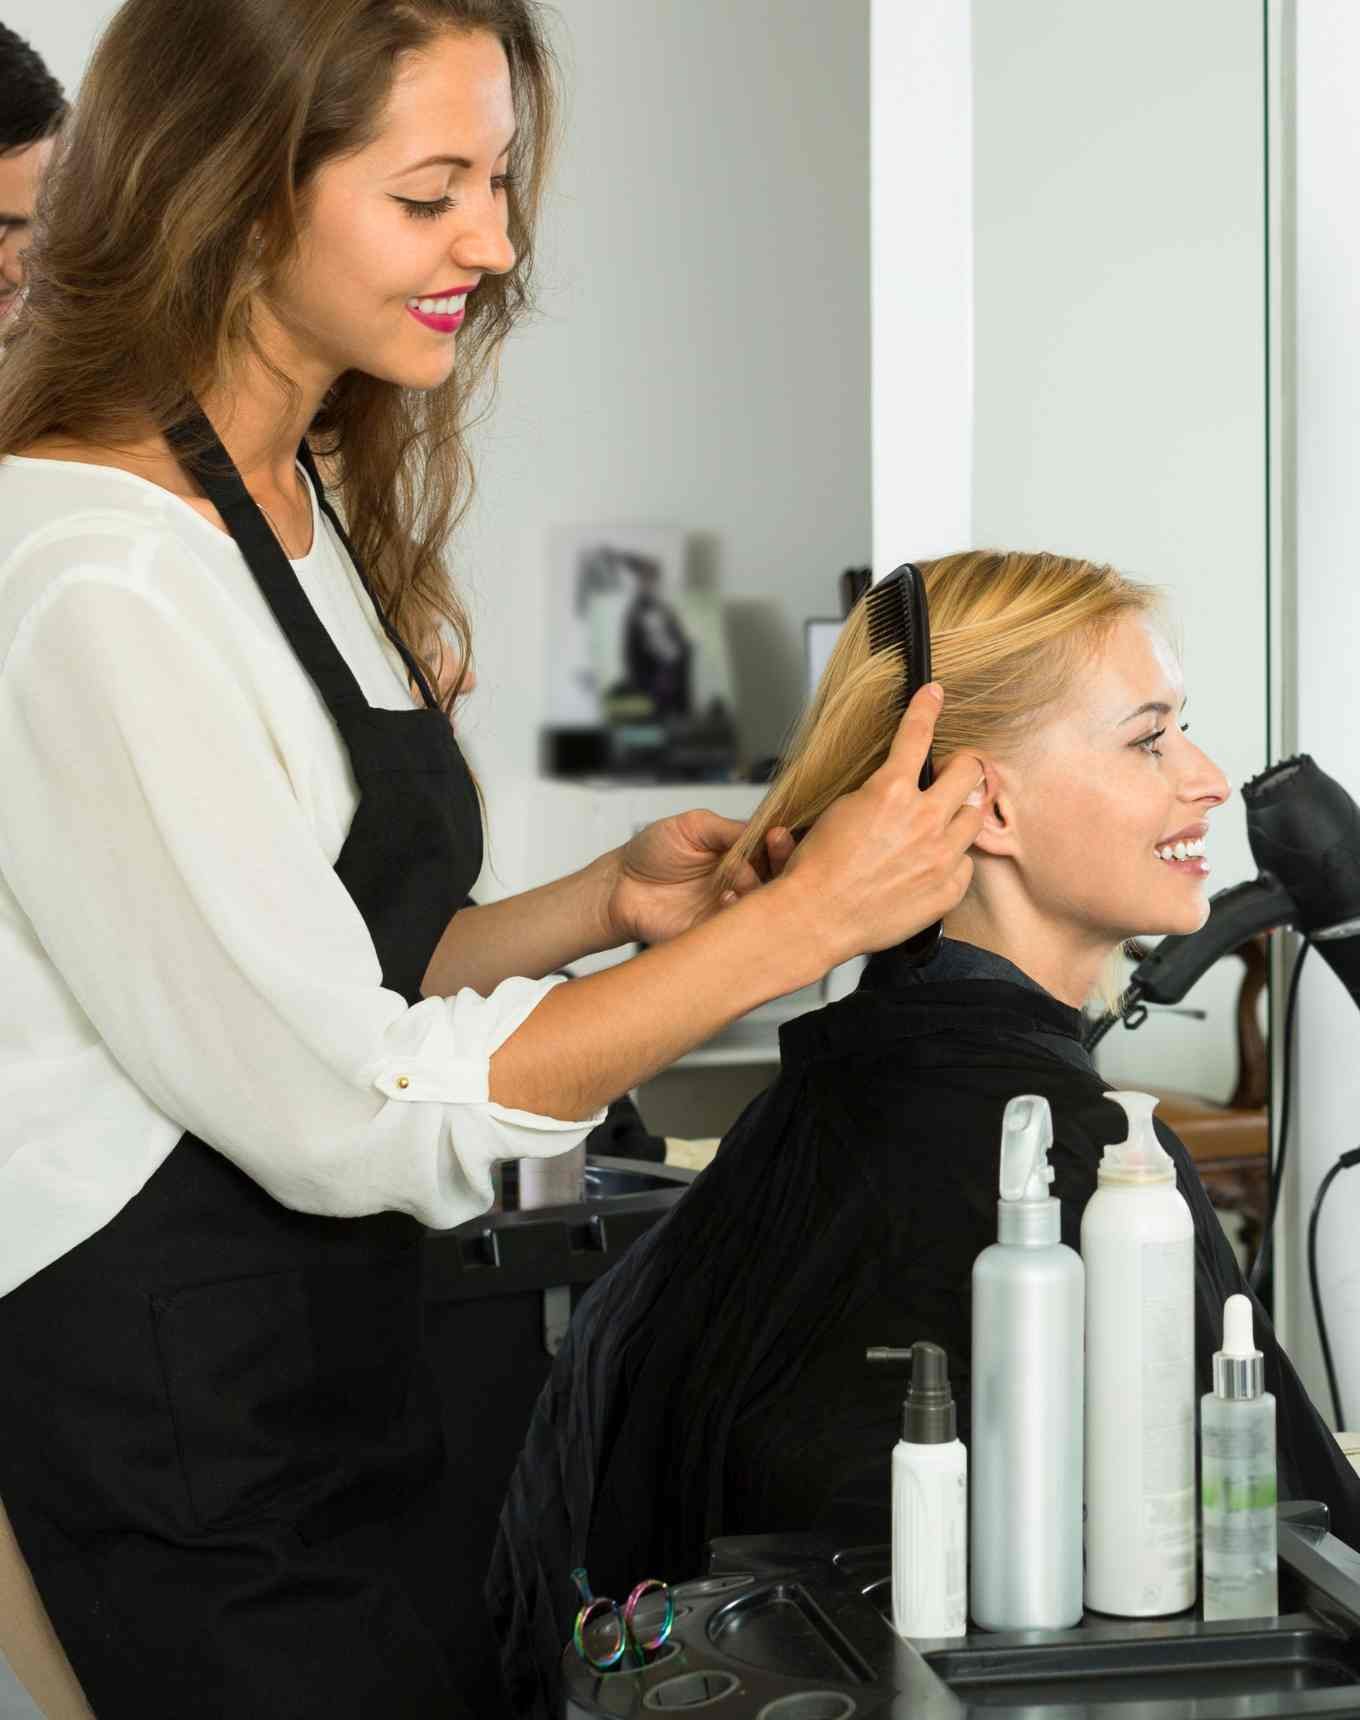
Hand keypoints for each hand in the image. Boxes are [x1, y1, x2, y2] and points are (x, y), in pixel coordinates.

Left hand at [605, 810, 796, 947]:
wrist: (619, 886)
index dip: (782, 844)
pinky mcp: (715, 933)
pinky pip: (739, 930)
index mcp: (740, 856)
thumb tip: (762, 829)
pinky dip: (738, 914)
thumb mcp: (693, 826)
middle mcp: (741, 883)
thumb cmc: (652, 852)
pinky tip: (726, 899)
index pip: (774, 852)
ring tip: (743, 876)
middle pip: (779, 880)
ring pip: (764, 907)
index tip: (777, 834)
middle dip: (782, 864)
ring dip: (761, 889)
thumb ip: (728, 828)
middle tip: (773, 849)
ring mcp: (730, 909)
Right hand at [775, 684, 986, 966]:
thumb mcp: (839, 810)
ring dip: (959, 813)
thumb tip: (893, 783)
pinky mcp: (946, 889)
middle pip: (969, 772)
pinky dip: (952, 859)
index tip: (934, 694)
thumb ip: (876, 791)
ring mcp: (940, 856)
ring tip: (940, 823)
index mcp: (891, 792)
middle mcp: (923, 820)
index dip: (927, 707)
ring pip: (975, 816)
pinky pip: (966, 863)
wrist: (816, 917)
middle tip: (948, 775)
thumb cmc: (817, 868)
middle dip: (960, 767)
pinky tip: (930, 864)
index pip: (917, 734)